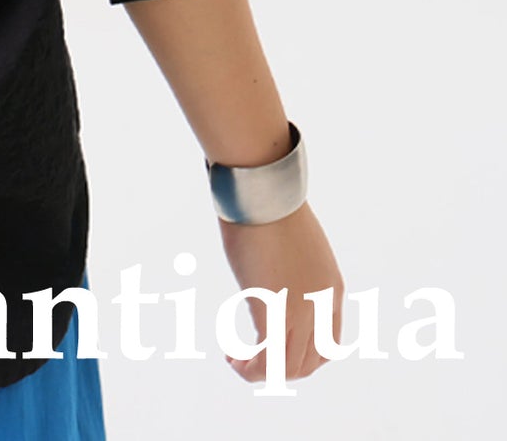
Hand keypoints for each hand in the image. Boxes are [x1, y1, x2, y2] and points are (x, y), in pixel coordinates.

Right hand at [217, 200, 344, 383]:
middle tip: (252, 357)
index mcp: (331, 289)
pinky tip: (231, 354)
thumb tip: (272, 264)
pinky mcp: (273, 310)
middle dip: (281, 368)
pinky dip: (249, 367)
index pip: (329, 343)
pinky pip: (266, 361)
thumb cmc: (268, 204)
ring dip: (262, 373)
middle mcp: (322, 306)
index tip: (271, 343)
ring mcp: (300, 310)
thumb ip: (292, 265)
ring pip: (289, 369)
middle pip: (311, 363)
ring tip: (237, 361)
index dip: (300, 352)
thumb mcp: (293, 242)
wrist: (261, 190)